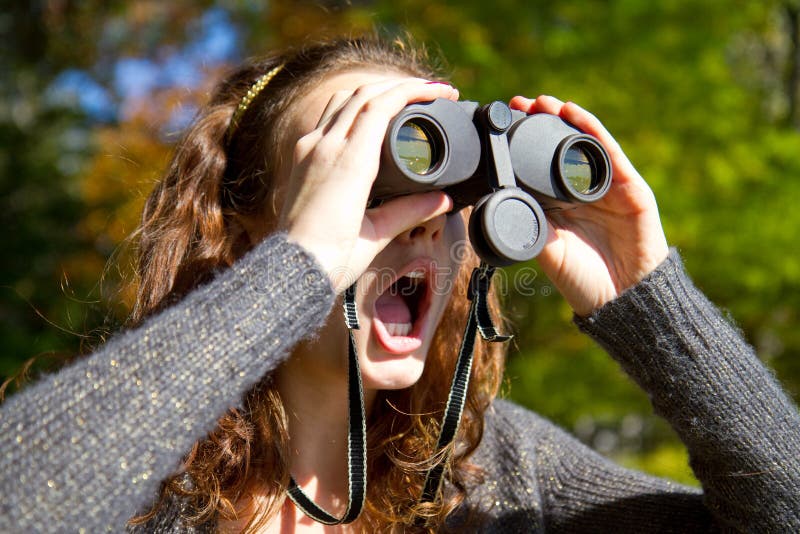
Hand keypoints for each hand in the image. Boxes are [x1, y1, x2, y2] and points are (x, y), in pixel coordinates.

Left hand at [279, 78, 458, 293]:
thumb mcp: (378, 233)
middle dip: (401, 85)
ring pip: (344, 99)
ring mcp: (310, 148)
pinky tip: (370, 116)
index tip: (442, 92)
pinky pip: (329, 116)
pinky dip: (354, 106)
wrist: (292, 268)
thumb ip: (411, 210)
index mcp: (349, 162)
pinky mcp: (301, 156)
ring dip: (376, 90)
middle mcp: (326, 146)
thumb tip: (443, 200)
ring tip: (404, 96)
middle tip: (432, 91)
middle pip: (365, 93)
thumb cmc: (333, 257)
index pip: (382, 105)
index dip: (415, 91)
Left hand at [509, 95, 668, 315]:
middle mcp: (582, 191)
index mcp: (559, 205)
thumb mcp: (547, 248)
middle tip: (516, 103)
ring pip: (582, 143)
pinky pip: (608, 151)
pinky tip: (572, 112)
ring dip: (562, 119)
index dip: (520, 145)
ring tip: (541, 102)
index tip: (498, 126)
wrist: (622, 300)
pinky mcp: (629, 187)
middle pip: (559, 147)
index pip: (538, 165)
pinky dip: (590, 129)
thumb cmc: (583, 280)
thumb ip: (528, 221)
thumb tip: (498, 197)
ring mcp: (607, 187)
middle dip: (538, 123)